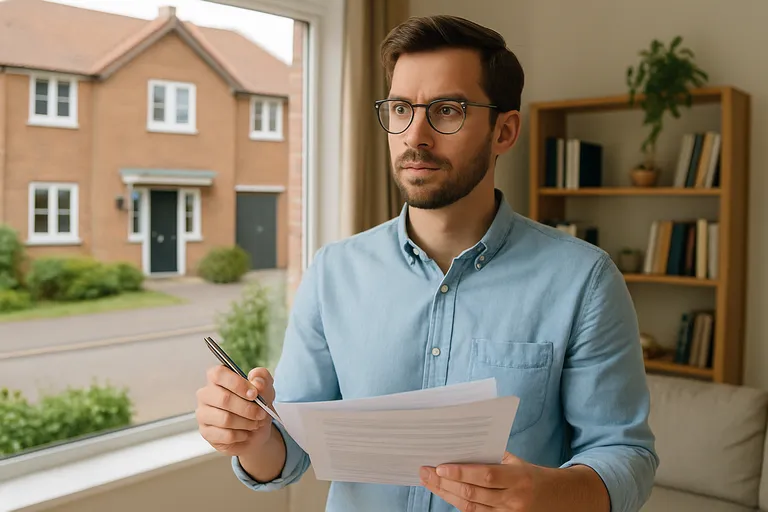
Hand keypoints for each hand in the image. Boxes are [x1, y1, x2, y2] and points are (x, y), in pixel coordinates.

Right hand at [196, 365, 276, 456]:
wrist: (255, 432)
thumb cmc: (256, 406)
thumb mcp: (266, 389)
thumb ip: (263, 379)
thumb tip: (257, 382)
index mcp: (218, 378)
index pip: (218, 374)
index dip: (238, 384)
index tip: (254, 394)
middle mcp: (206, 394)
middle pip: (223, 399)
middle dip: (247, 408)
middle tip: (261, 413)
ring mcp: (203, 414)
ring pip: (225, 419)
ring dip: (246, 423)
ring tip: (255, 423)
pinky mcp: (206, 432)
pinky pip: (225, 435)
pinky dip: (241, 435)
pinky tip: (245, 433)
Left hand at [420, 451, 541, 510]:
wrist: (560, 499)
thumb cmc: (533, 476)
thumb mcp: (518, 463)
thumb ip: (493, 457)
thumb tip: (461, 450)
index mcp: (519, 478)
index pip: (486, 475)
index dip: (461, 473)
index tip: (439, 467)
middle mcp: (514, 500)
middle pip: (473, 494)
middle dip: (445, 483)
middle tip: (425, 472)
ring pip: (470, 508)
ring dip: (446, 494)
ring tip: (429, 482)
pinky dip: (458, 504)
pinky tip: (445, 494)